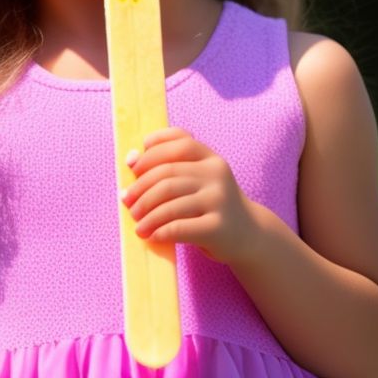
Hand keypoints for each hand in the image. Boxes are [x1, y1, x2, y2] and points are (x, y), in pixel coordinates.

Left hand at [120, 127, 253, 264]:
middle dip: (141, 188)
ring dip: (147, 215)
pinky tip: (152, 235)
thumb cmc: (212, 203)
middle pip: (168, 175)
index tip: (132, 167)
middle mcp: (217, 174)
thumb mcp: (200, 177)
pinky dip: (160, 231)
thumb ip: (171, 166)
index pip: (178, 143)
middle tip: (127, 201)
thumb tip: (130, 159)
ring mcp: (219, 200)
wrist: (250, 234)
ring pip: (171, 203)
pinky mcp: (217, 228)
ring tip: (137, 224)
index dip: (151, 152)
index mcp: (210, 157)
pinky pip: (179, 228)